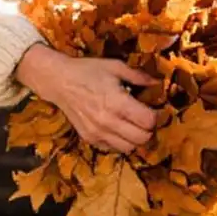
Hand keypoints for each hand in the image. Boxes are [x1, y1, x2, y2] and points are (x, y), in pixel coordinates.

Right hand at [15, 44, 158, 154]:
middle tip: (144, 119)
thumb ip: (139, 76)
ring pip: (129, 148)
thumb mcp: (115, 67)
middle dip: (148, 130)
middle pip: (142, 139)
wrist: (59, 82)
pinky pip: (113, 148)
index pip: (148, 121)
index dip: (155, 116)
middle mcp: (108, 122)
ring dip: (135, 139)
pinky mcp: (90, 139)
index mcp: (117, 103)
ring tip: (132, 126)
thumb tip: (157, 82)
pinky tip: (117, 129)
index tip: (153, 109)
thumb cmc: (87, 71)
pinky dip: (120, 142)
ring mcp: (98, 133)